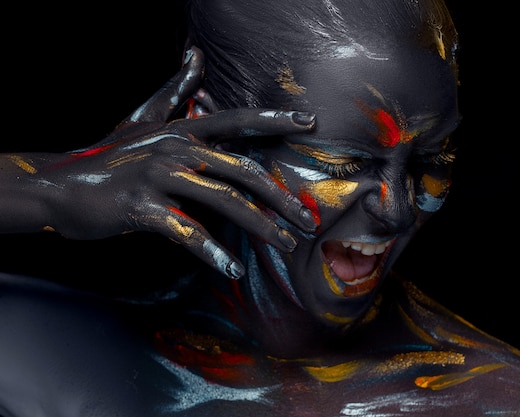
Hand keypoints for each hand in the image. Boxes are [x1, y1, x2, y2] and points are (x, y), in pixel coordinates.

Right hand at [28, 46, 317, 278]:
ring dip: (261, 227)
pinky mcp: (141, 206)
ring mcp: (158, 176)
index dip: (273, 120)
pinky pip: (188, 231)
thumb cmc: (111, 158)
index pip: (237, 121)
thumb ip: (176, 93)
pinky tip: (232, 269)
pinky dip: (213, 252)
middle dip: (281, 198)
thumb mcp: (145, 121)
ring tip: (284, 245)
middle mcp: (176, 148)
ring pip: (224, 201)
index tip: (310, 122)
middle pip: (243, 171)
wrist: (59, 186)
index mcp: (183, 131)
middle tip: (307, 222)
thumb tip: (196, 57)